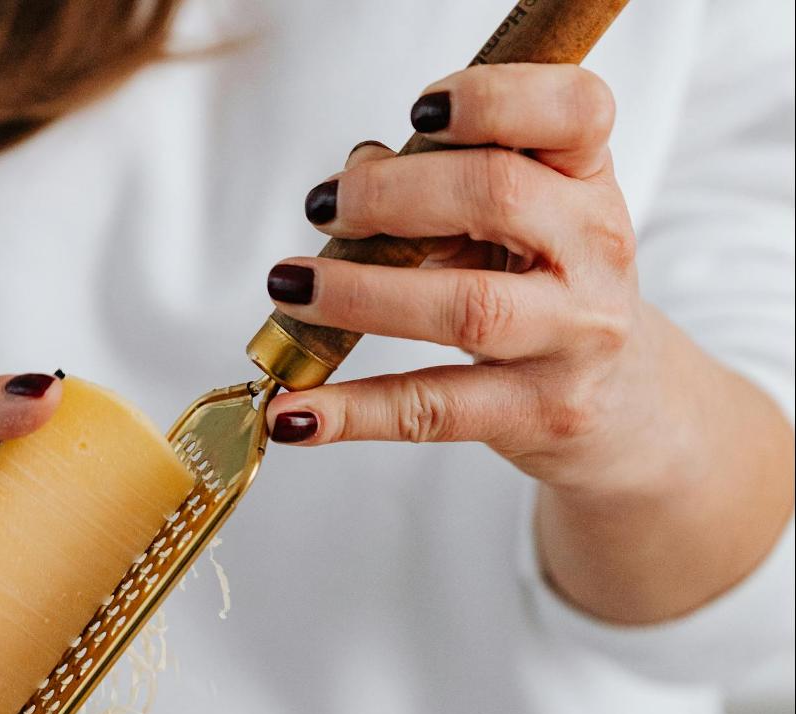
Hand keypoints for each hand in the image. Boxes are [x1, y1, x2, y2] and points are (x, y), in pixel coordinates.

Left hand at [263, 64, 792, 622]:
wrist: (623, 403)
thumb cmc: (549, 294)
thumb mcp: (523, 227)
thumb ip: (445, 191)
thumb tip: (356, 175)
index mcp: (590, 185)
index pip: (574, 112)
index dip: (494, 99)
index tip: (419, 113)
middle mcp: (595, 254)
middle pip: (496, 197)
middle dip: (390, 195)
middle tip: (324, 208)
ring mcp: (572, 340)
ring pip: (465, 306)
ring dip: (360, 294)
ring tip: (289, 288)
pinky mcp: (538, 414)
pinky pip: (431, 408)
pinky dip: (351, 411)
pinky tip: (293, 412)